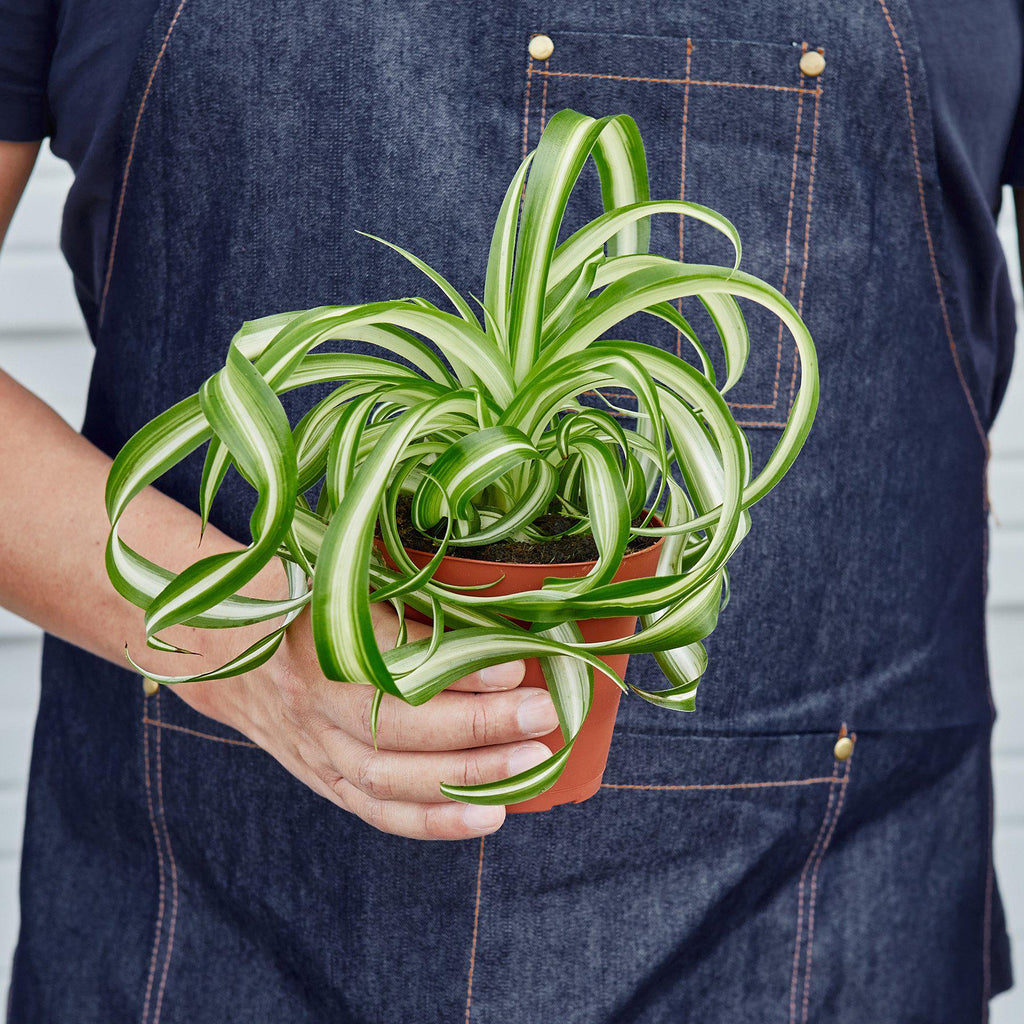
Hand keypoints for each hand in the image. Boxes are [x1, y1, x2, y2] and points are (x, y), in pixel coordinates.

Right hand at [170, 598, 557, 839]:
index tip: (515, 664)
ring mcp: (314, 748)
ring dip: (467, 778)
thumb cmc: (299, 599)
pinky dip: (435, 820)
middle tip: (542, 714)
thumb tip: (492, 610)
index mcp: (315, 639)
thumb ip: (399, 596)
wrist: (223, 650)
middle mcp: (312, 702)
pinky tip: (489, 815)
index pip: (392, 666)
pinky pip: (377, 811)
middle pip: (397, 729)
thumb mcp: (337, 578)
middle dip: (478, 727)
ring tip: (530, 764)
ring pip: (390, 778)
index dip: (455, 672)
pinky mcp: (322, 779)